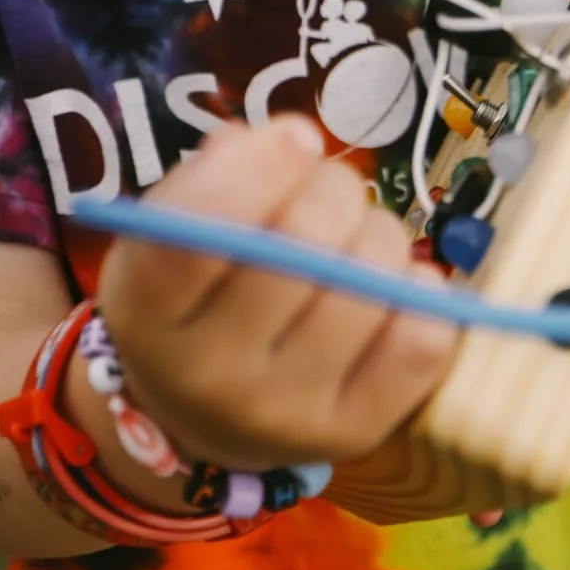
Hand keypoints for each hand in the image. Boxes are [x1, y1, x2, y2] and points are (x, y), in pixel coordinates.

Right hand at [93, 118, 457, 473]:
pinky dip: (421, 292)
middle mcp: (210, 378)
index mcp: (147, 315)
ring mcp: (286, 415)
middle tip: (330, 189)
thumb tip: (293, 141)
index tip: (297, 136)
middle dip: (335, 188)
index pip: (201, 234)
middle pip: (305, 244)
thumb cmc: (198, 298)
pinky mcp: (354, 433)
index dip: (262, 167)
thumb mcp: (173, 232)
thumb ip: (217, 173)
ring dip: (380, 235)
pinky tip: (393, 287)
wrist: (204, 420)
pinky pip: (422, 340)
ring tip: (358, 241)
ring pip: (373, 282)